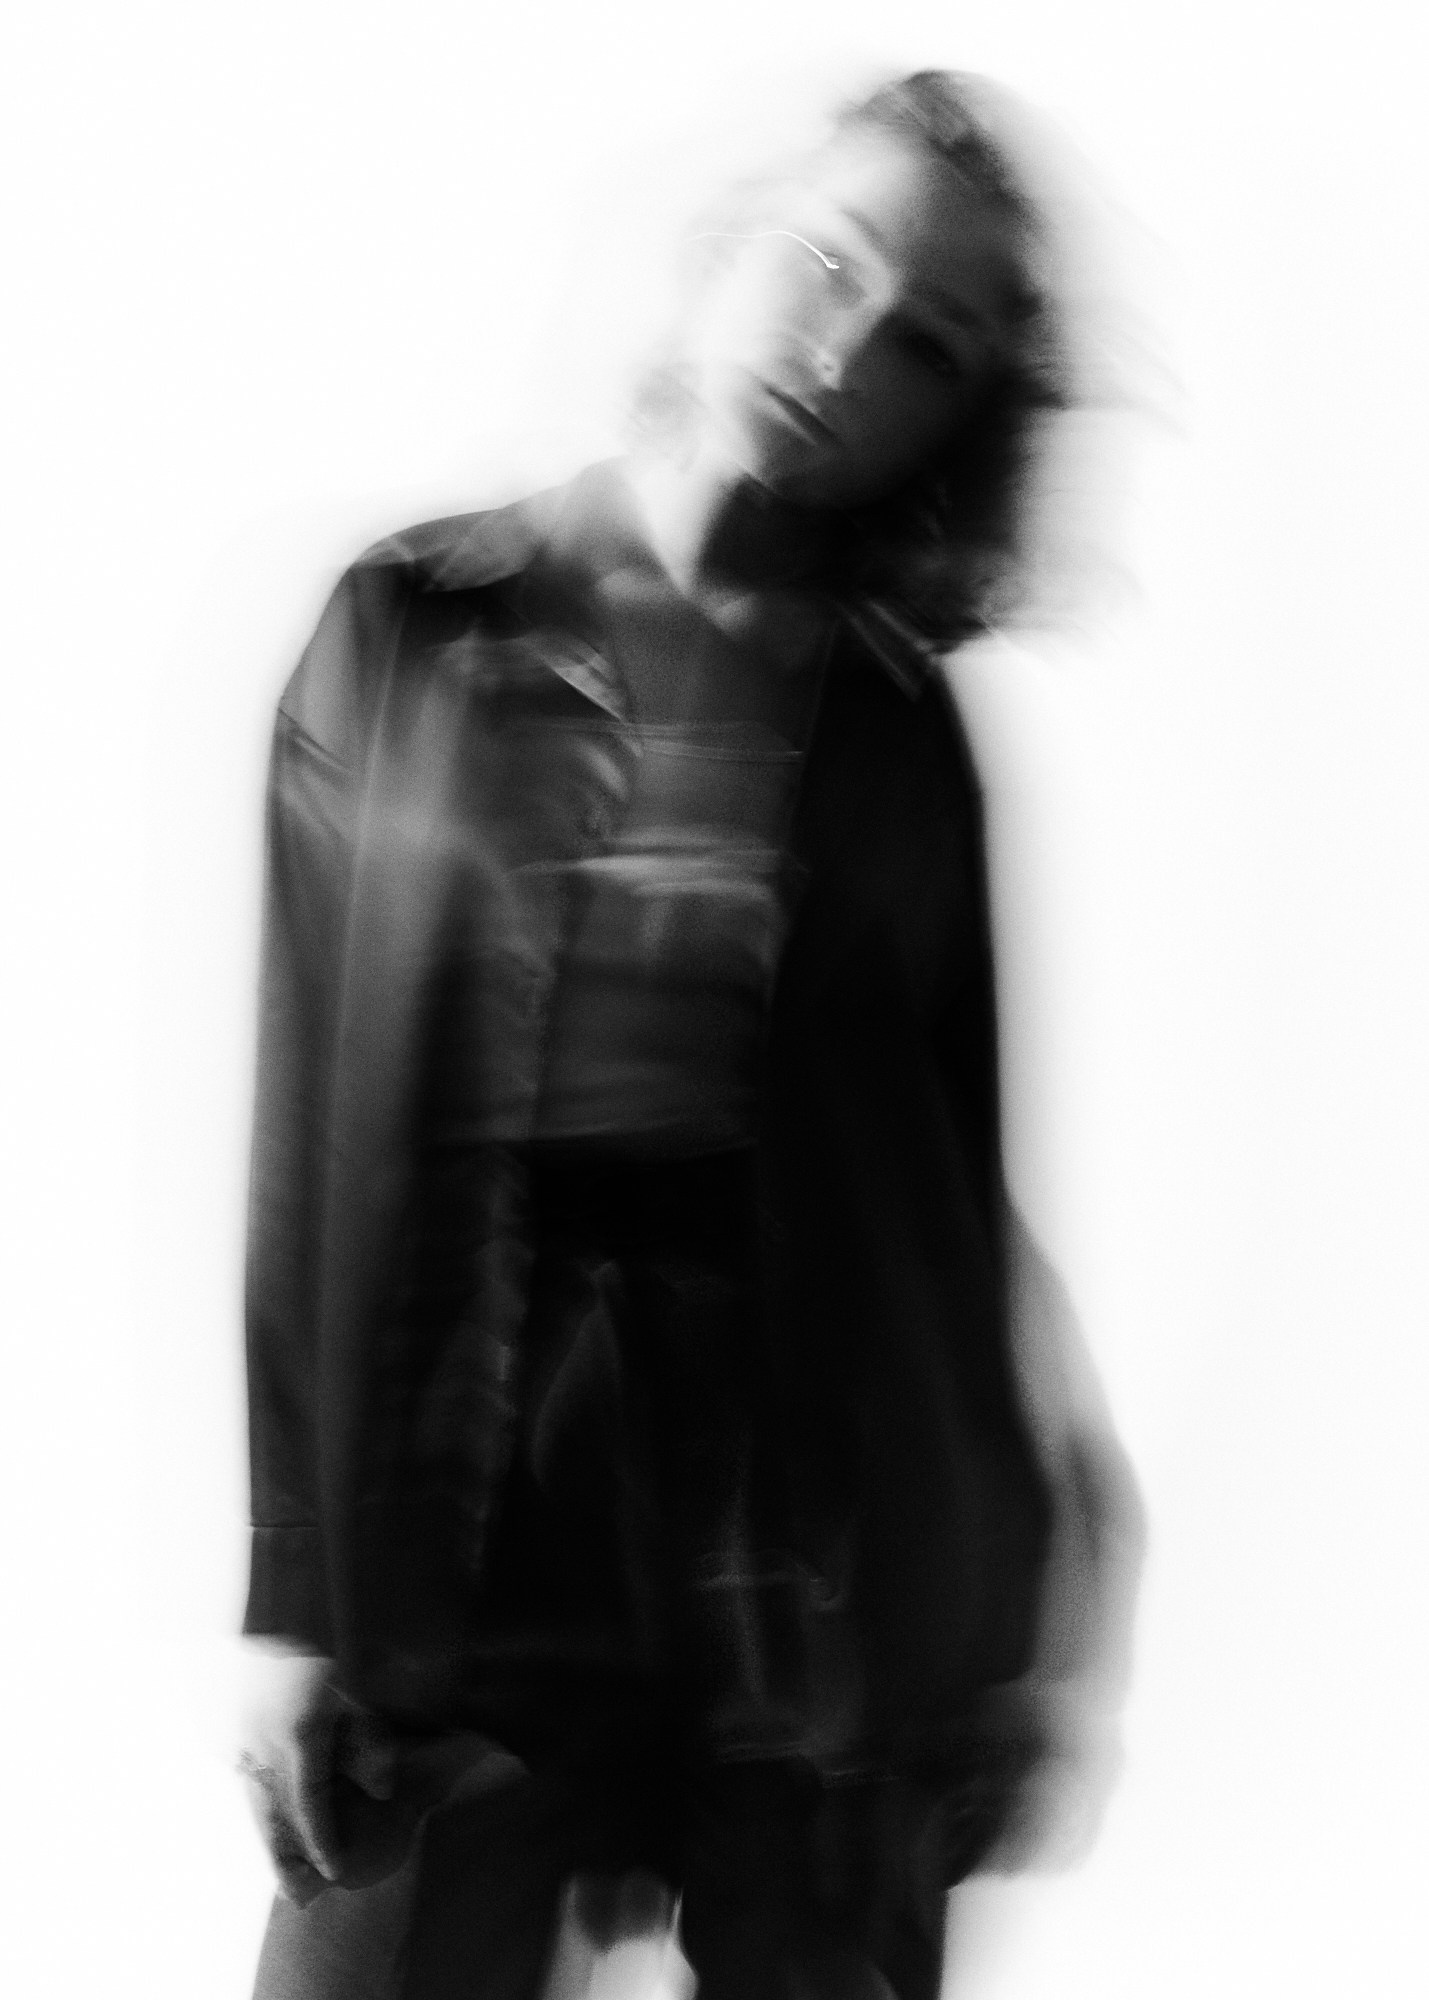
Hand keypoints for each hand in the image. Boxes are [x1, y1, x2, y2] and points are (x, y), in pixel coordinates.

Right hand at [238, 1645, 395, 1904]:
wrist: (248, 1624)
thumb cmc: (310, 1657)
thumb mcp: (351, 1689)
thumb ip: (368, 1741)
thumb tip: (383, 1792)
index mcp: (297, 1735)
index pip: (310, 1803)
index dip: (323, 1840)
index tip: (336, 1871)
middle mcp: (262, 1749)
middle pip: (273, 1820)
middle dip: (287, 1861)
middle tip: (299, 1898)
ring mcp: (237, 1748)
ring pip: (255, 1808)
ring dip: (271, 1844)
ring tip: (286, 1881)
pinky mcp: (224, 1744)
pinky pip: (246, 1787)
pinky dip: (260, 1813)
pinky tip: (274, 1830)